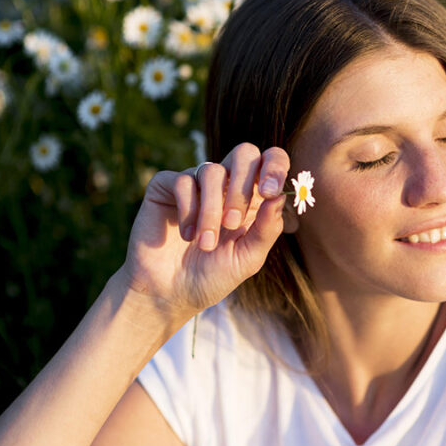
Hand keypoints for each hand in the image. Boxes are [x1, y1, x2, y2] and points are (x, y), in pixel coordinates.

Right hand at [116, 143, 290, 318]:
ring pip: (212, 172)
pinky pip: (182, 181)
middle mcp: (227, 184)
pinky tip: (186, 234)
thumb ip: (267, 229)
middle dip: (242, 187)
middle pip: (244, 153)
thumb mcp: (248, 258)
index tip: (270, 192)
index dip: (275, 167)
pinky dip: (188, 210)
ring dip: (211, 210)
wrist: (170, 293)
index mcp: (254, 198)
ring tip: (205, 243)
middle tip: (233, 223)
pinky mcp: (166, 187)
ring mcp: (196, 183)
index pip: (271, 161)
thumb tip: (279, 197)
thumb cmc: (213, 276)